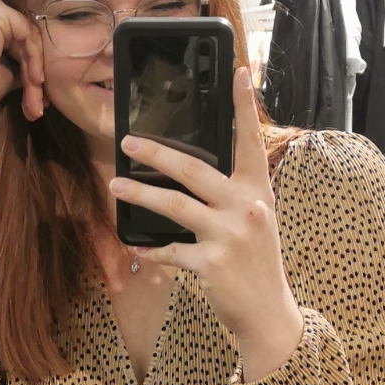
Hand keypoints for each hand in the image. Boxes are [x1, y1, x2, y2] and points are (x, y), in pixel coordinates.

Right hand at [0, 0, 49, 120]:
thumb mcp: (10, 69)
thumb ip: (26, 58)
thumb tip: (49, 65)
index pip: (26, 36)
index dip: (35, 65)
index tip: (39, 94)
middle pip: (30, 37)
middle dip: (36, 72)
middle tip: (39, 102)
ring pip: (32, 37)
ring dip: (36, 71)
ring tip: (35, 98)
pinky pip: (29, 34)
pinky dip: (34, 59)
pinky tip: (32, 78)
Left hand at [109, 66, 303, 382]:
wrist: (268, 313)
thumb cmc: (256, 261)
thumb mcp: (256, 219)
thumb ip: (233, 191)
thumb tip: (193, 165)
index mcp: (258, 191)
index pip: (250, 141)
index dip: (244, 106)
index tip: (238, 71)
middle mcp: (246, 208)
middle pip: (195, 170)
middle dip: (157, 154)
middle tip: (129, 142)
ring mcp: (229, 236)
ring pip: (176, 206)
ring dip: (141, 195)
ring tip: (115, 184)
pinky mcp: (212, 264)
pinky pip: (170, 250)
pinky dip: (151, 249)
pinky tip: (136, 246)